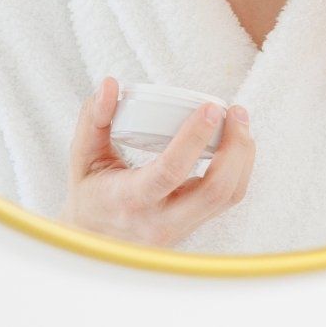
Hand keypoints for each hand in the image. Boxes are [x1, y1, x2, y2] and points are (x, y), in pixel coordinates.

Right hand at [61, 77, 254, 247]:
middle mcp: (160, 220)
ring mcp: (180, 228)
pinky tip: (236, 145)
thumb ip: (93, 118)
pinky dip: (238, 170)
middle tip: (236, 112)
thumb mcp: (82, 156)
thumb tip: (110, 84)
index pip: (169, 171)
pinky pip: (226, 200)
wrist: (95, 242)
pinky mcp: (194, 227)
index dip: (194, 138)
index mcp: (129, 199)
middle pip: (215, 191)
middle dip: (235, 148)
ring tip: (240, 123)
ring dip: (242, 158)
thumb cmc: (90, 194)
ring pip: (228, 197)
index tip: (211, 109)